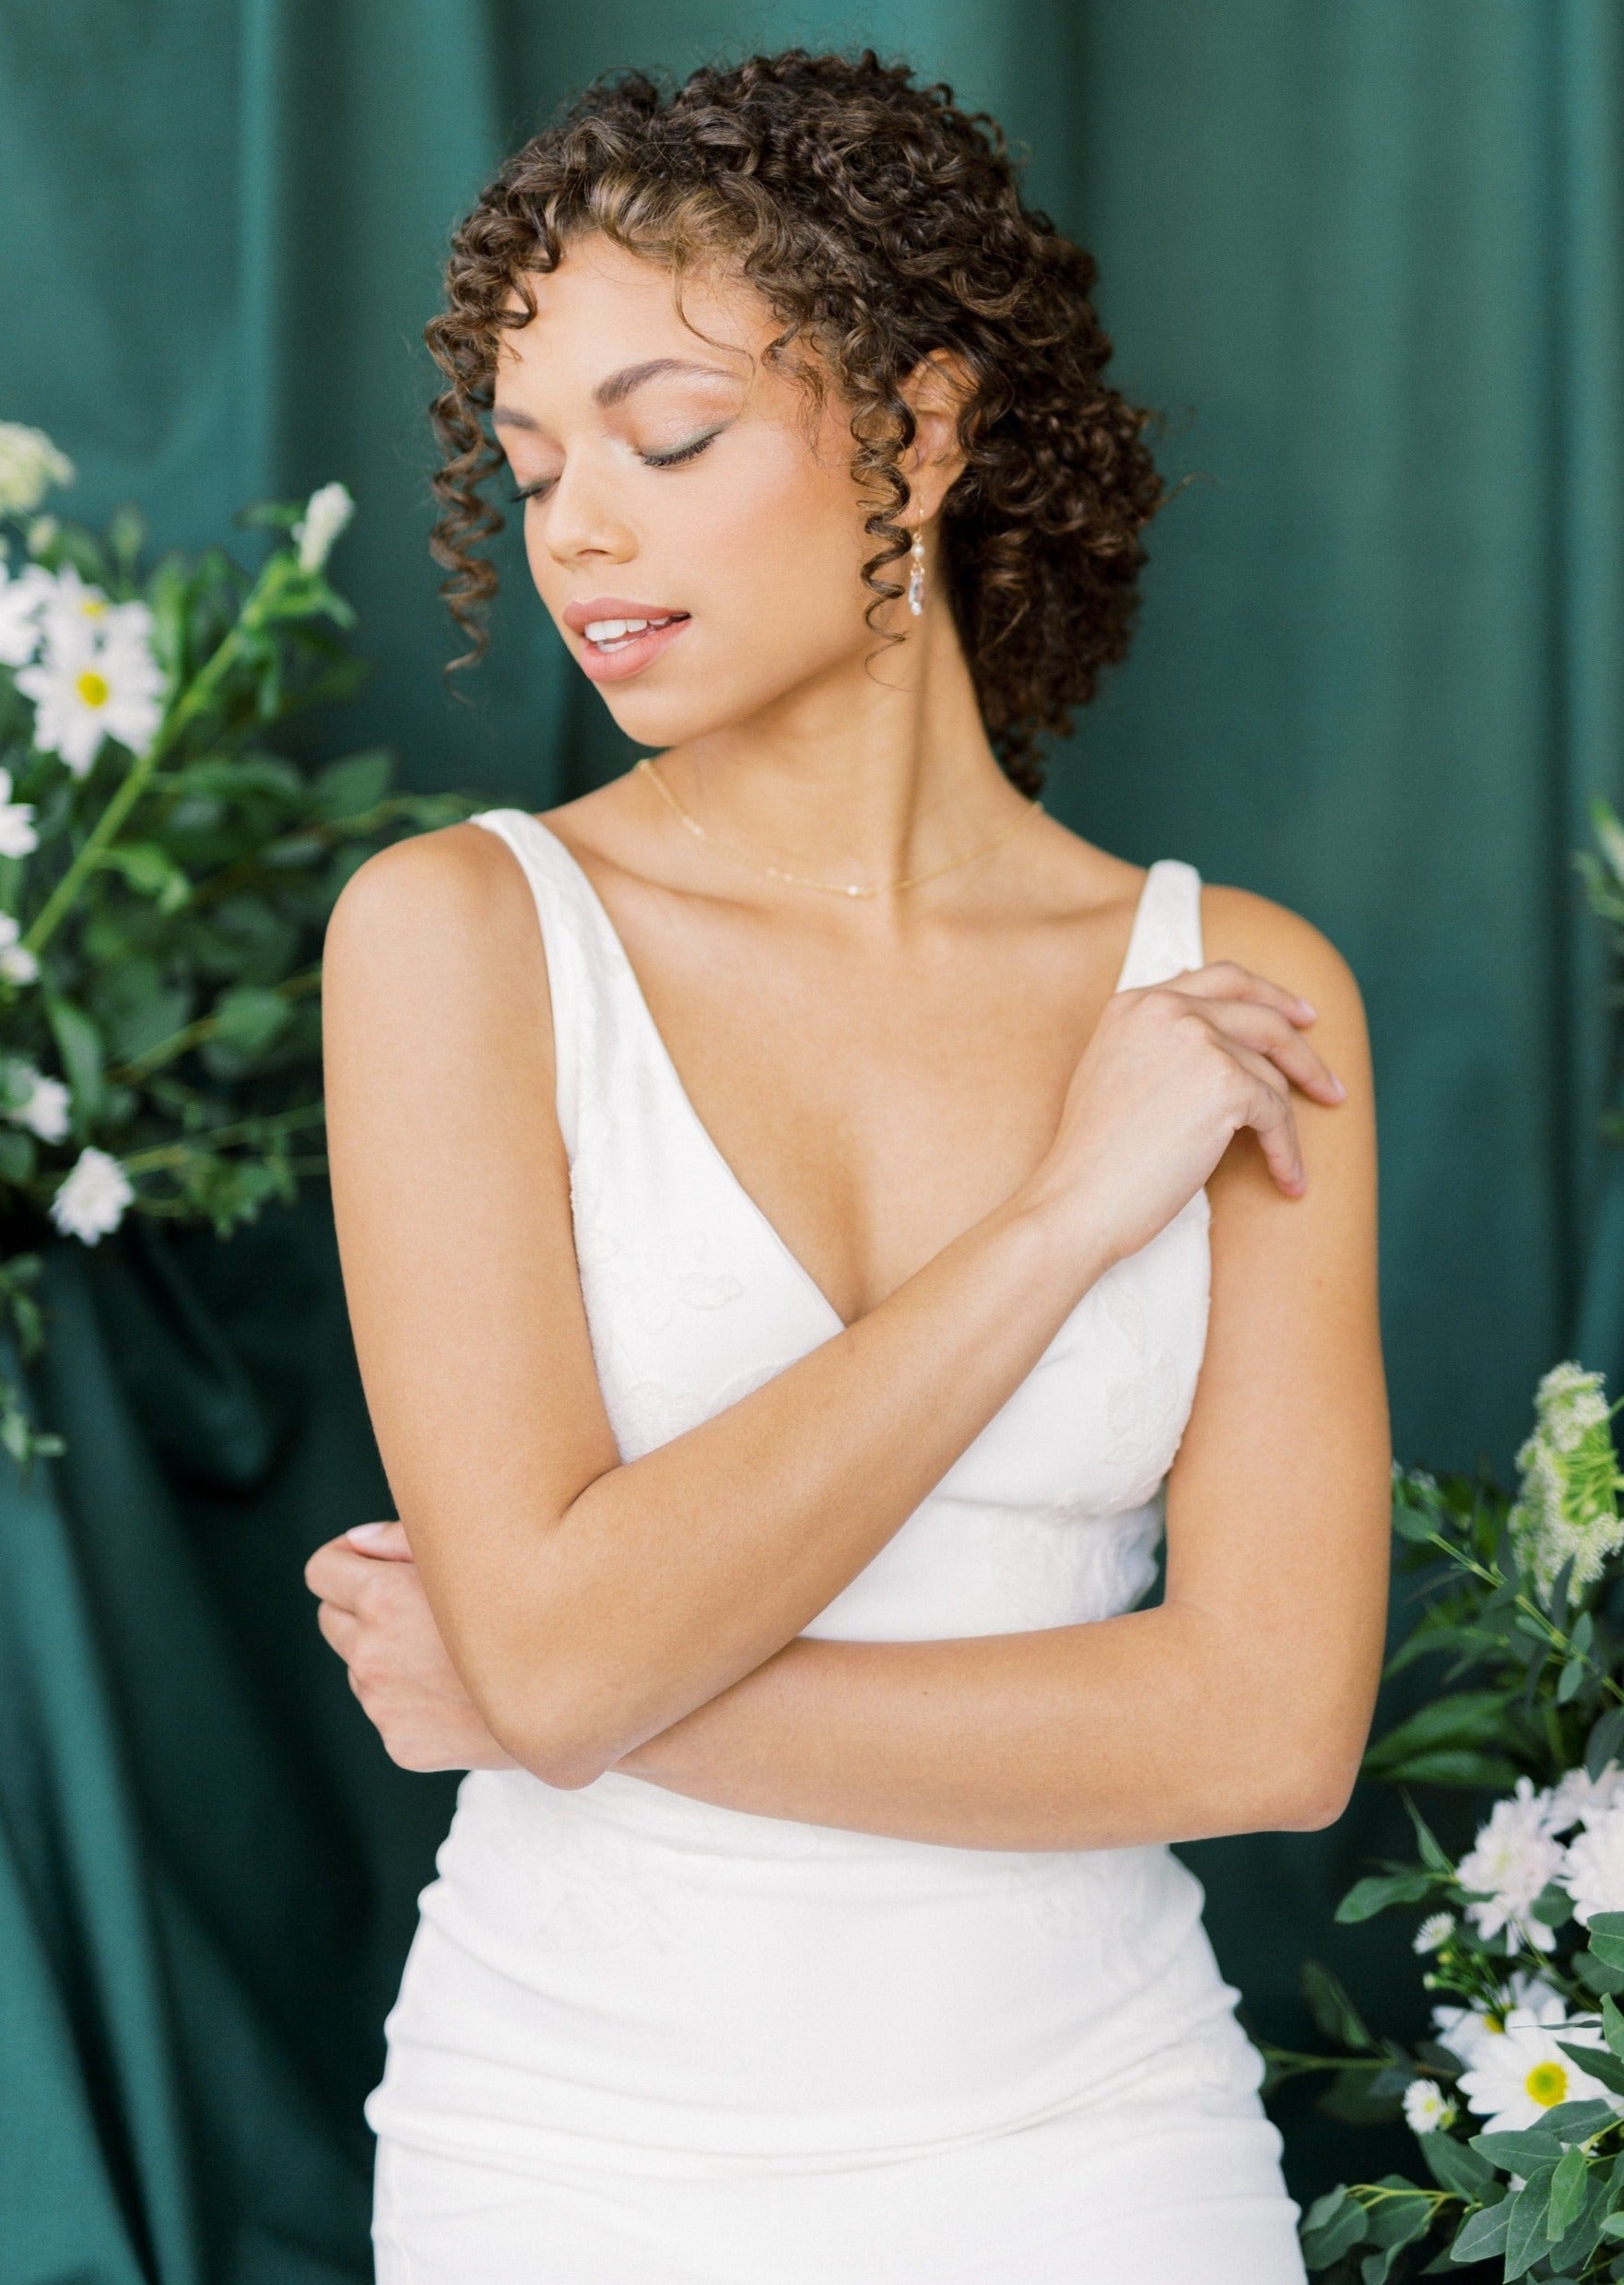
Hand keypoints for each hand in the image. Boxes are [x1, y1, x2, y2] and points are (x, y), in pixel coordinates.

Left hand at [303, 1521, 517, 1771]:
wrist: (575, 1693)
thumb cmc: (529, 1604)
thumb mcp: (472, 1553)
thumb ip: (402, 1537)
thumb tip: (356, 1541)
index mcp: (382, 1598)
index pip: (321, 1571)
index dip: (345, 1562)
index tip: (369, 1564)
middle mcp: (371, 1654)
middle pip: (330, 1619)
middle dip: (360, 1608)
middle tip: (414, 1607)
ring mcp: (383, 1705)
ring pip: (358, 1666)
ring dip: (386, 1654)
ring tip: (447, 1653)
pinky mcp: (400, 1744)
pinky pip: (387, 1708)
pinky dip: (411, 1698)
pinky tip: (458, 1691)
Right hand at [1025, 960, 1345, 1263]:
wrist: (1078, 1200)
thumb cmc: (1092, 1159)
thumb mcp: (1114, 1076)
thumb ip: (1156, 1045)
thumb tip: (1219, 1045)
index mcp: (1135, 1003)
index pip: (1220, 979)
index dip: (1267, 995)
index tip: (1297, 1016)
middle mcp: (1166, 1008)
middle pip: (1261, 1015)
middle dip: (1302, 1049)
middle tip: (1325, 1080)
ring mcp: (1197, 1040)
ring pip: (1271, 1073)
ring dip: (1287, 1122)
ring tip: (1290, 1160)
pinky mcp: (1226, 1082)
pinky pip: (1276, 1115)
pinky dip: (1286, 1152)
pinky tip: (1287, 1179)